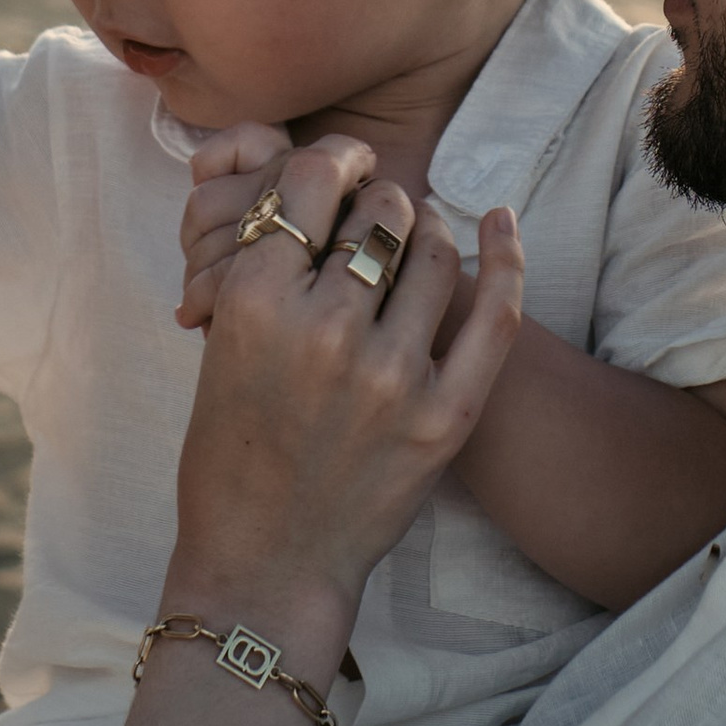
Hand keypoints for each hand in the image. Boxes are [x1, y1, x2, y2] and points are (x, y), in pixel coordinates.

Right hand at [173, 138, 523, 660]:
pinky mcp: (443, 415)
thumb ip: (268, 274)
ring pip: (434, 250)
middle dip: (376, 201)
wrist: (265, 564)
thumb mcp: (220, 348)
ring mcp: (389, 373)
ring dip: (427, 230)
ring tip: (418, 233)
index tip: (339, 164)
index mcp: (253, 301)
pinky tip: (501, 222)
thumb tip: (320, 197)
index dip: (330, 161)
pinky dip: (505, 256)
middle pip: (379, 210)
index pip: (310, 181)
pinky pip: (494, 314)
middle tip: (373, 214)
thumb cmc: (229, 457)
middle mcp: (324, 328)